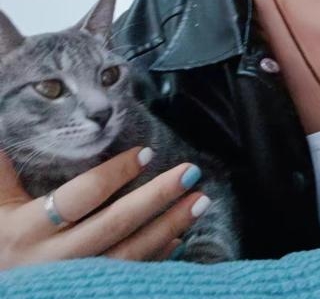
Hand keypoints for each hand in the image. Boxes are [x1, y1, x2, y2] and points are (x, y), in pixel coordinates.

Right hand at [0, 147, 209, 267]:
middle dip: (157, 197)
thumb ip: (2, 175)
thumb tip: (5, 136)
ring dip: (169, 226)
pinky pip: (131, 277)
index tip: (146, 153)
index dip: (114, 174)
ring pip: (131, 254)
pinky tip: (180, 237)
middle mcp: (54, 259)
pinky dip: (157, 257)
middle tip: (191, 172)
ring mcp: (73, 283)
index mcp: (28, 230)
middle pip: (115, 224)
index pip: (80, 197)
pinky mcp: (90, 297)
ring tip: (200, 201)